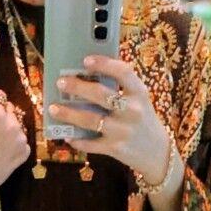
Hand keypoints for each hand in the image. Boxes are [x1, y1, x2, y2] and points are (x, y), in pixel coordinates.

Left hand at [47, 54, 174, 184]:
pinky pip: (91, 144)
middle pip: (101, 95)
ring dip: (69, 114)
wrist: (156, 151)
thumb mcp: (138, 100)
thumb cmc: (140, 118)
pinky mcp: (116, 149)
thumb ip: (119, 88)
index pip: (123, 72)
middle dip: (78, 87)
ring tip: (53, 108)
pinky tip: (67, 135)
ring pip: (91, 120)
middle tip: (61, 82)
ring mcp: (124, 131)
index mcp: (139, 93)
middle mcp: (133, 110)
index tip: (85, 59)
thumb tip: (85, 75)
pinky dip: (77, 140)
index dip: (104, 64)